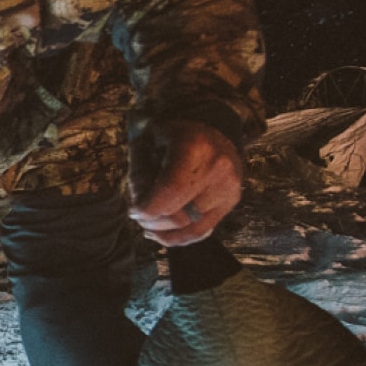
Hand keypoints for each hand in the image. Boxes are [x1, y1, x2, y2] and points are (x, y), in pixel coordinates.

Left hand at [128, 120, 243, 246]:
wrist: (210, 128)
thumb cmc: (171, 136)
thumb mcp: (148, 141)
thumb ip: (138, 172)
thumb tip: (139, 210)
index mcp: (194, 147)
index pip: (170, 191)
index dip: (148, 208)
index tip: (133, 210)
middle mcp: (217, 168)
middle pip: (178, 214)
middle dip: (152, 221)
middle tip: (139, 215)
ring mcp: (228, 187)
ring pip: (189, 227)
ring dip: (163, 230)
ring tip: (149, 223)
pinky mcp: (232, 200)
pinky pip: (202, 231)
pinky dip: (178, 237)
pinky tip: (161, 233)